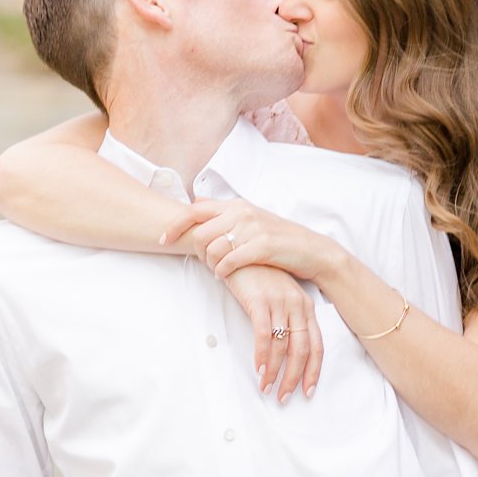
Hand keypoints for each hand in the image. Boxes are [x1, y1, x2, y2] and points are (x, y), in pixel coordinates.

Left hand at [163, 199, 336, 283]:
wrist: (313, 251)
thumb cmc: (280, 239)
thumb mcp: (252, 218)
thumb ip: (225, 212)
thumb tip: (197, 200)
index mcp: (237, 205)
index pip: (194, 210)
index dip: (175, 225)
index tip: (164, 240)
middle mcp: (243, 212)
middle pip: (200, 233)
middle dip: (197, 252)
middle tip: (206, 263)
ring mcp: (253, 228)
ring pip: (213, 249)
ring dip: (210, 264)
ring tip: (219, 270)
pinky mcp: (262, 246)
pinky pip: (229, 261)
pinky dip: (222, 271)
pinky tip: (225, 275)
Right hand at [221, 265, 322, 400]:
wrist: (240, 249)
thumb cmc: (258, 275)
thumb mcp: (279, 296)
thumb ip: (285, 318)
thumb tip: (285, 348)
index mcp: (305, 307)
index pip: (315, 345)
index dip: (313, 370)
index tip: (308, 390)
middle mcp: (297, 306)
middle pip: (302, 350)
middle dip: (295, 377)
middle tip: (286, 397)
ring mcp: (279, 303)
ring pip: (283, 346)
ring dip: (275, 372)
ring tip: (267, 389)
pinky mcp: (260, 301)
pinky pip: (264, 335)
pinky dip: (262, 356)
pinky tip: (259, 370)